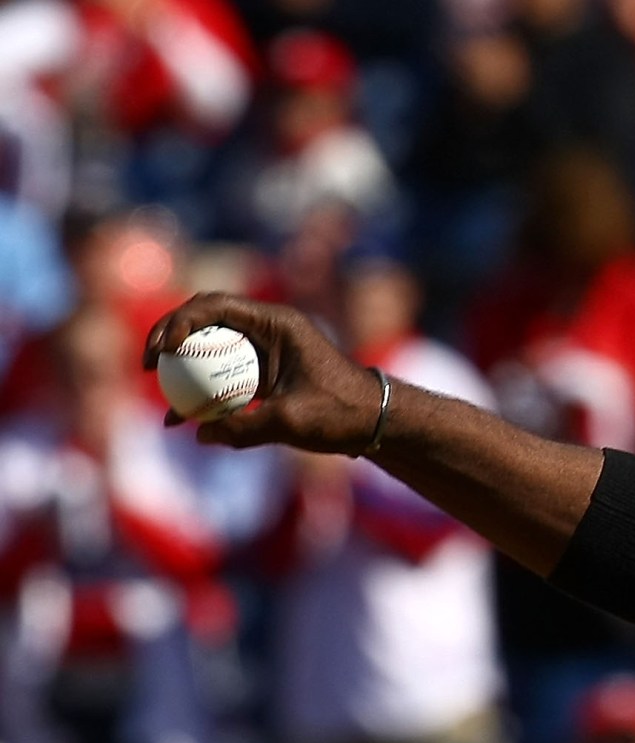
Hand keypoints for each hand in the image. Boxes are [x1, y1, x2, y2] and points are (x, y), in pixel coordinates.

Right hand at [142, 294, 384, 454]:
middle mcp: (268, 329)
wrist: (376, 424)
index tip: (163, 349)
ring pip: (211, 348)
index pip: (215, 306)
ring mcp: (265, 350)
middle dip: (170, 336)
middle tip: (147, 363)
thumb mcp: (293, 422)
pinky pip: (224, 375)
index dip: (180, 320)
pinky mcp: (264, 373)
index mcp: (277, 324)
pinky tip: (182, 419)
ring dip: (182, 365)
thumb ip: (246, 428)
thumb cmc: (343, 415)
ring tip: (156, 388)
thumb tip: (200, 435)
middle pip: (205, 319)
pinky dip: (203, 391)